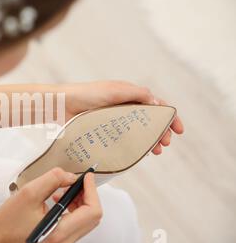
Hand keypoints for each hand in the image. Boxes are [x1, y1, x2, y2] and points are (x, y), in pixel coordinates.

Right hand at [0, 168, 101, 242]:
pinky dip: (73, 208)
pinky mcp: (59, 240)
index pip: (92, 211)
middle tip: (76, 181)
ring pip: (86, 219)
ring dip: (80, 201)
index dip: (92, 190)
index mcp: (59, 232)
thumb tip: (70, 176)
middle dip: (87, 195)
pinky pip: (76, 223)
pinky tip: (58, 199)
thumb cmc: (8, 220)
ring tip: (62, 190)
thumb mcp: (29, 192)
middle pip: (93, 216)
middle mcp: (65, 241)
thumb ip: (52, 179)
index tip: (86, 177)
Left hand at [60, 81, 183, 154]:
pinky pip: (124, 137)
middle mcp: (124, 105)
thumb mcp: (115, 90)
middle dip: (161, 132)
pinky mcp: (104, 128)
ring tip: (155, 152)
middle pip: (150, 119)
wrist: (63, 104)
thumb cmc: (87, 94)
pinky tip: (137, 152)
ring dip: (150, 140)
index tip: (179, 130)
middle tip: (165, 145)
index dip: (170, 117)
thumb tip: (158, 104)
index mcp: (129, 94)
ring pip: (138, 130)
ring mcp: (114, 117)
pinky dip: (134, 144)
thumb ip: (137, 95)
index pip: (156, 104)